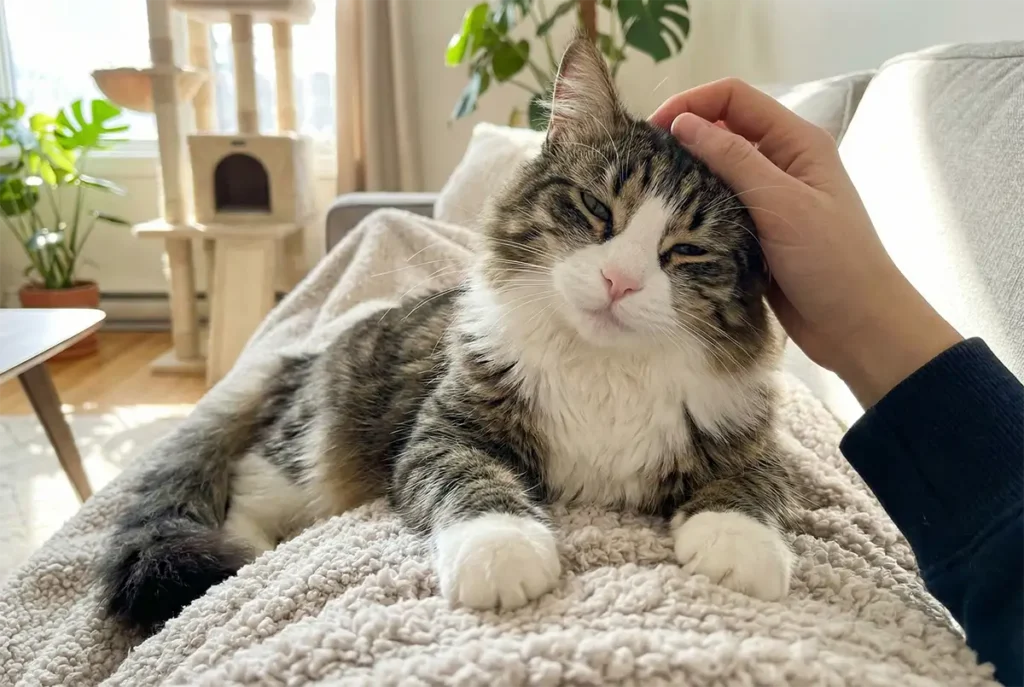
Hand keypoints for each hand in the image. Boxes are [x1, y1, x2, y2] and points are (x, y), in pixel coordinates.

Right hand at [651, 78, 961, 406]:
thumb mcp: (782, 204)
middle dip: (684, 137)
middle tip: (644, 163)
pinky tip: (671, 222)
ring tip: (650, 192)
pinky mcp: (758, 232)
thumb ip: (734, 160)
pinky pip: (720, 207)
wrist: (859, 327)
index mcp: (797, 142)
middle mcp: (783, 162)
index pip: (735, 98)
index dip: (692, 103)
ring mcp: (771, 199)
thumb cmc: (833, 262)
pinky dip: (695, 208)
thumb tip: (684, 123)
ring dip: (687, 175)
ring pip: (718, 170)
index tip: (654, 129)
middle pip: (724, 129)